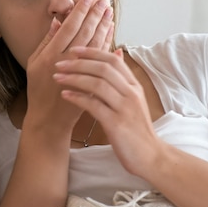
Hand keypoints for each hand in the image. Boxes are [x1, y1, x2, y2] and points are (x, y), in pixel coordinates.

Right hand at [23, 0, 113, 136]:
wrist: (48, 119)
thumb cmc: (38, 90)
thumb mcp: (34, 63)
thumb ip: (46, 41)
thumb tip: (57, 22)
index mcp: (50, 55)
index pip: (69, 27)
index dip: (80, 11)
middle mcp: (65, 61)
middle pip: (85, 33)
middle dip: (96, 16)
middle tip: (105, 1)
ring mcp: (79, 72)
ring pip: (95, 45)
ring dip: (104, 27)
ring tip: (110, 13)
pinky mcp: (89, 81)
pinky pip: (100, 60)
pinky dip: (107, 45)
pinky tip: (111, 33)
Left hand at [52, 47, 160, 174]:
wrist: (150, 156)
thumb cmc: (137, 129)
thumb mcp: (134, 100)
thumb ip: (123, 79)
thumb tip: (116, 53)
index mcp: (134, 86)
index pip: (113, 60)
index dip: (92, 52)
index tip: (73, 50)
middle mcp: (131, 93)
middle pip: (103, 69)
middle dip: (78, 63)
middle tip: (59, 63)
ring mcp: (125, 108)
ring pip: (97, 84)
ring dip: (74, 78)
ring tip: (58, 77)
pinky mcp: (116, 124)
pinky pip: (94, 105)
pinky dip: (77, 98)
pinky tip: (65, 95)